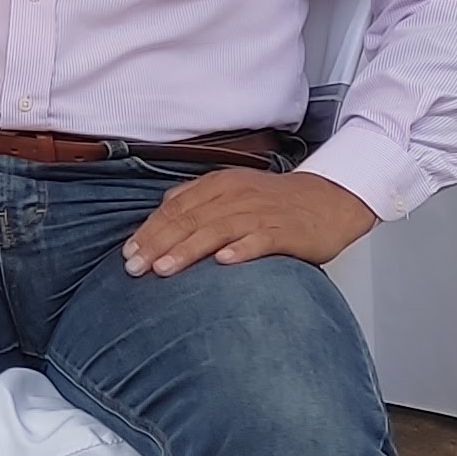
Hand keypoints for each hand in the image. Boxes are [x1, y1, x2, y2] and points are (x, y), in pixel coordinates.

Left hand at [123, 169, 375, 277]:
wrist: (329, 199)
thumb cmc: (276, 202)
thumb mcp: (232, 193)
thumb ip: (197, 202)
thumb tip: (161, 215)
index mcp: (219, 186)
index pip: (174, 209)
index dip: (148, 231)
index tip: (127, 255)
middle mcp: (236, 196)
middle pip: (189, 220)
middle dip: (157, 244)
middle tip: (134, 268)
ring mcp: (261, 212)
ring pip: (217, 229)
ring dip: (187, 250)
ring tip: (164, 269)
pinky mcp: (285, 230)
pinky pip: (260, 239)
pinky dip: (241, 249)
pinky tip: (224, 262)